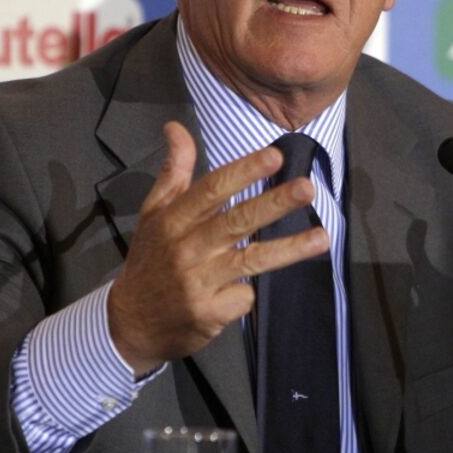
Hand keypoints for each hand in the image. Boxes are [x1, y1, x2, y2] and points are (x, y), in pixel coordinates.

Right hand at [106, 121, 329, 374]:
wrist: (130, 324)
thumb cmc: (149, 261)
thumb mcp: (153, 214)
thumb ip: (173, 172)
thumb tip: (176, 127)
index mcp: (172, 221)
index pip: (211, 190)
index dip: (244, 172)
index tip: (275, 156)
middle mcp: (186, 249)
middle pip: (237, 221)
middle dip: (274, 204)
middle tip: (307, 188)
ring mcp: (198, 283)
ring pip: (251, 260)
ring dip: (289, 249)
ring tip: (323, 237)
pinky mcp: (209, 313)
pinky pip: (244, 296)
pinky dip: (250, 292)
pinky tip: (248, 290)